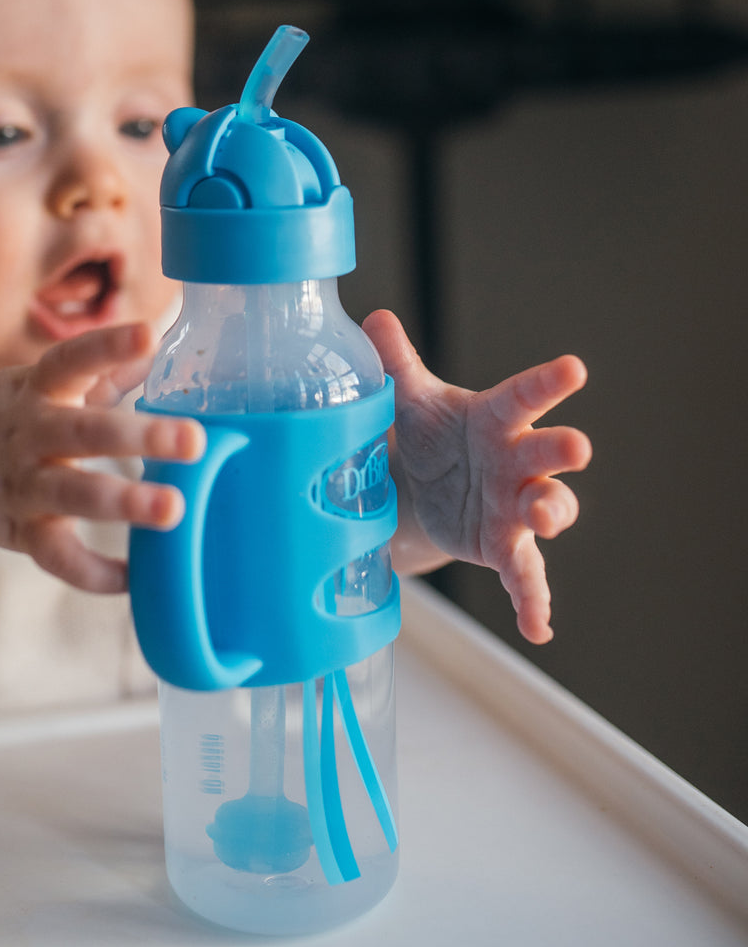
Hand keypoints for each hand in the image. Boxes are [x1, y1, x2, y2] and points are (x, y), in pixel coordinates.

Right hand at [0, 323, 203, 592]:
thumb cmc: (1, 420)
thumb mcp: (38, 385)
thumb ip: (102, 370)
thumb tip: (163, 337)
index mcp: (36, 390)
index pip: (71, 360)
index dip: (108, 346)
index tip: (150, 334)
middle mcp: (28, 435)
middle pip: (84, 432)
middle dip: (138, 436)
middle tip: (193, 440)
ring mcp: (21, 485)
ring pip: (73, 495)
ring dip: (124, 502)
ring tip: (173, 509)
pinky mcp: (17, 533)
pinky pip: (57, 556)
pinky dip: (93, 573)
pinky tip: (136, 578)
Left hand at [363, 310, 591, 643]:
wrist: (424, 484)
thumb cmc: (431, 433)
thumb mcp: (411, 400)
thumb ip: (397, 363)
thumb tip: (372, 318)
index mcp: (495, 418)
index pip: (524, 396)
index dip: (548, 382)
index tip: (575, 368)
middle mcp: (515, 460)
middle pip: (547, 453)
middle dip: (561, 451)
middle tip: (574, 447)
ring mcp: (514, 506)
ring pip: (548, 509)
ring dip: (550, 514)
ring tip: (539, 521)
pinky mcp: (504, 547)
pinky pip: (527, 576)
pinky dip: (534, 600)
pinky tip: (539, 629)